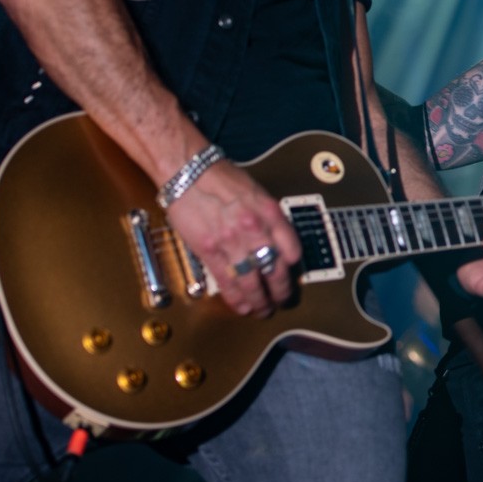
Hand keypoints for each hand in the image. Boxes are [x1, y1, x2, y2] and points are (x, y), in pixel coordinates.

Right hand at [164, 161, 300, 315]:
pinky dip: (238, 299)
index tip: (292, 274)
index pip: (292, 249)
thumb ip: (268, 218)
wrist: (189, 171)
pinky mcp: (210, 251)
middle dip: (282, 291)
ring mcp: (232, 242)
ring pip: (252, 282)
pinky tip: (244, 307)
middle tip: (283, 300)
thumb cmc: (221, 178)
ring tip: (264, 310)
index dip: (293, 267)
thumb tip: (276, 243)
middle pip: (275, 271)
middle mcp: (254, 229)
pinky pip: (228, 282)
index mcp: (269, 213)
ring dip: (261, 301)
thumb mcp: (257, 193)